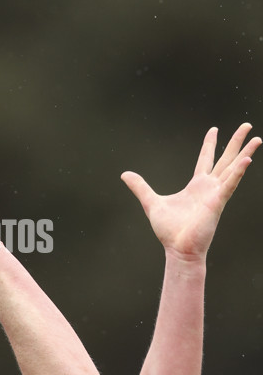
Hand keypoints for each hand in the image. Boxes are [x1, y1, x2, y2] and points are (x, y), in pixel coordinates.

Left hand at [121, 123, 260, 259]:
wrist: (178, 249)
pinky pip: (230, 184)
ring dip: (245, 153)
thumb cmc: (169, 230)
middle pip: (225, 159)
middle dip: (235, 142)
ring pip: (233, 168)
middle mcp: (209, 187)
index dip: (210, 144)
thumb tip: (125, 174)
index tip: (215, 129)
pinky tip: (246, 159)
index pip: (205, 159)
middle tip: (247, 126)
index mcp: (196, 186)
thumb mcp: (151, 202)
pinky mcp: (217, 203)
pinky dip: (238, 172)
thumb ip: (140, 187)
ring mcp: (215, 194)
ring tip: (257, 139)